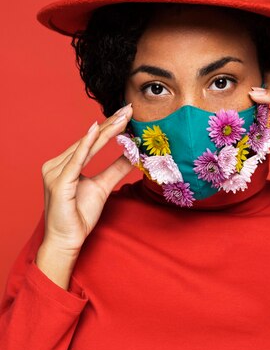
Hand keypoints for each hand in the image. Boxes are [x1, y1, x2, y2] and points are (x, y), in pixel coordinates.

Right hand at [39, 103, 133, 256]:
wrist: (67, 241)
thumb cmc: (79, 216)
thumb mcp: (103, 187)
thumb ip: (116, 169)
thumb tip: (134, 155)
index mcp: (65, 164)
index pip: (91, 141)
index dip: (110, 127)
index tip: (127, 113)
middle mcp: (56, 164)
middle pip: (89, 140)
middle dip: (110, 124)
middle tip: (129, 108)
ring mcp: (55, 172)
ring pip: (85, 147)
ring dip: (105, 131)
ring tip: (122, 117)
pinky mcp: (59, 182)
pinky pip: (75, 160)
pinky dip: (86, 145)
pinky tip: (96, 130)